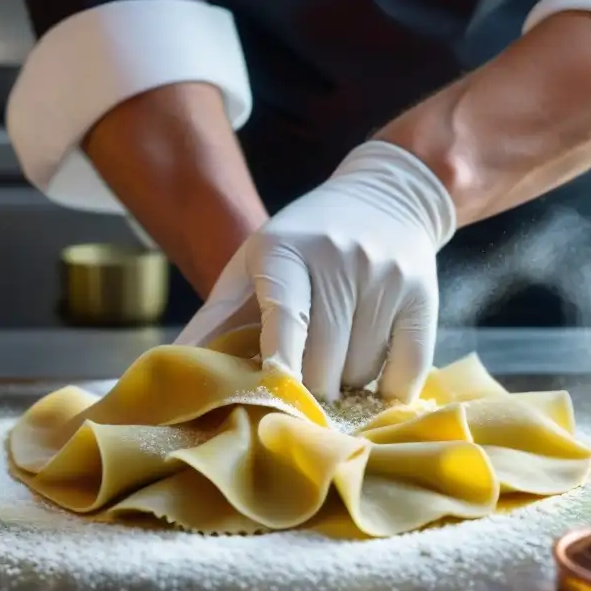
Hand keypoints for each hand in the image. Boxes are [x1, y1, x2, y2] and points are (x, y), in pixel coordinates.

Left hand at [175, 140, 455, 402]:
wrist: (386, 197)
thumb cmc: (302, 241)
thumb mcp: (252, 264)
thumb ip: (214, 319)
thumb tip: (168, 368)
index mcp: (287, 251)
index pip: (286, 317)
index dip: (280, 362)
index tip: (275, 394)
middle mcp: (341, 262)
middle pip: (323, 362)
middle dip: (307, 387)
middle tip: (299, 385)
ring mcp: (386, 280)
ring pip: (360, 373)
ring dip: (344, 385)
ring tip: (335, 361)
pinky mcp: (422, 299)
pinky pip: (405, 374)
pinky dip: (386, 392)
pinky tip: (371, 379)